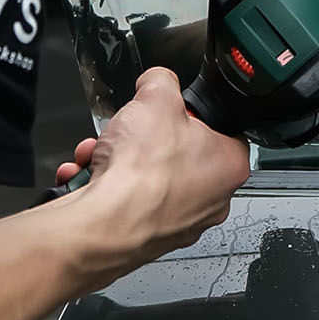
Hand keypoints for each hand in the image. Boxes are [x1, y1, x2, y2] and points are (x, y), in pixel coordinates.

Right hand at [58, 70, 248, 284]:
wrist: (105, 225)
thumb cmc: (142, 174)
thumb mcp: (156, 97)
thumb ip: (161, 81)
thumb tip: (157, 82)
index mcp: (229, 166)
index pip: (219, 130)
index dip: (187, 115)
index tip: (167, 112)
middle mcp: (210, 201)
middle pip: (173, 155)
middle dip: (139, 140)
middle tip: (126, 132)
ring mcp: (177, 224)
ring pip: (143, 179)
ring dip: (114, 161)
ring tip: (98, 154)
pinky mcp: (144, 238)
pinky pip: (123, 203)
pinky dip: (102, 186)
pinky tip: (89, 177)